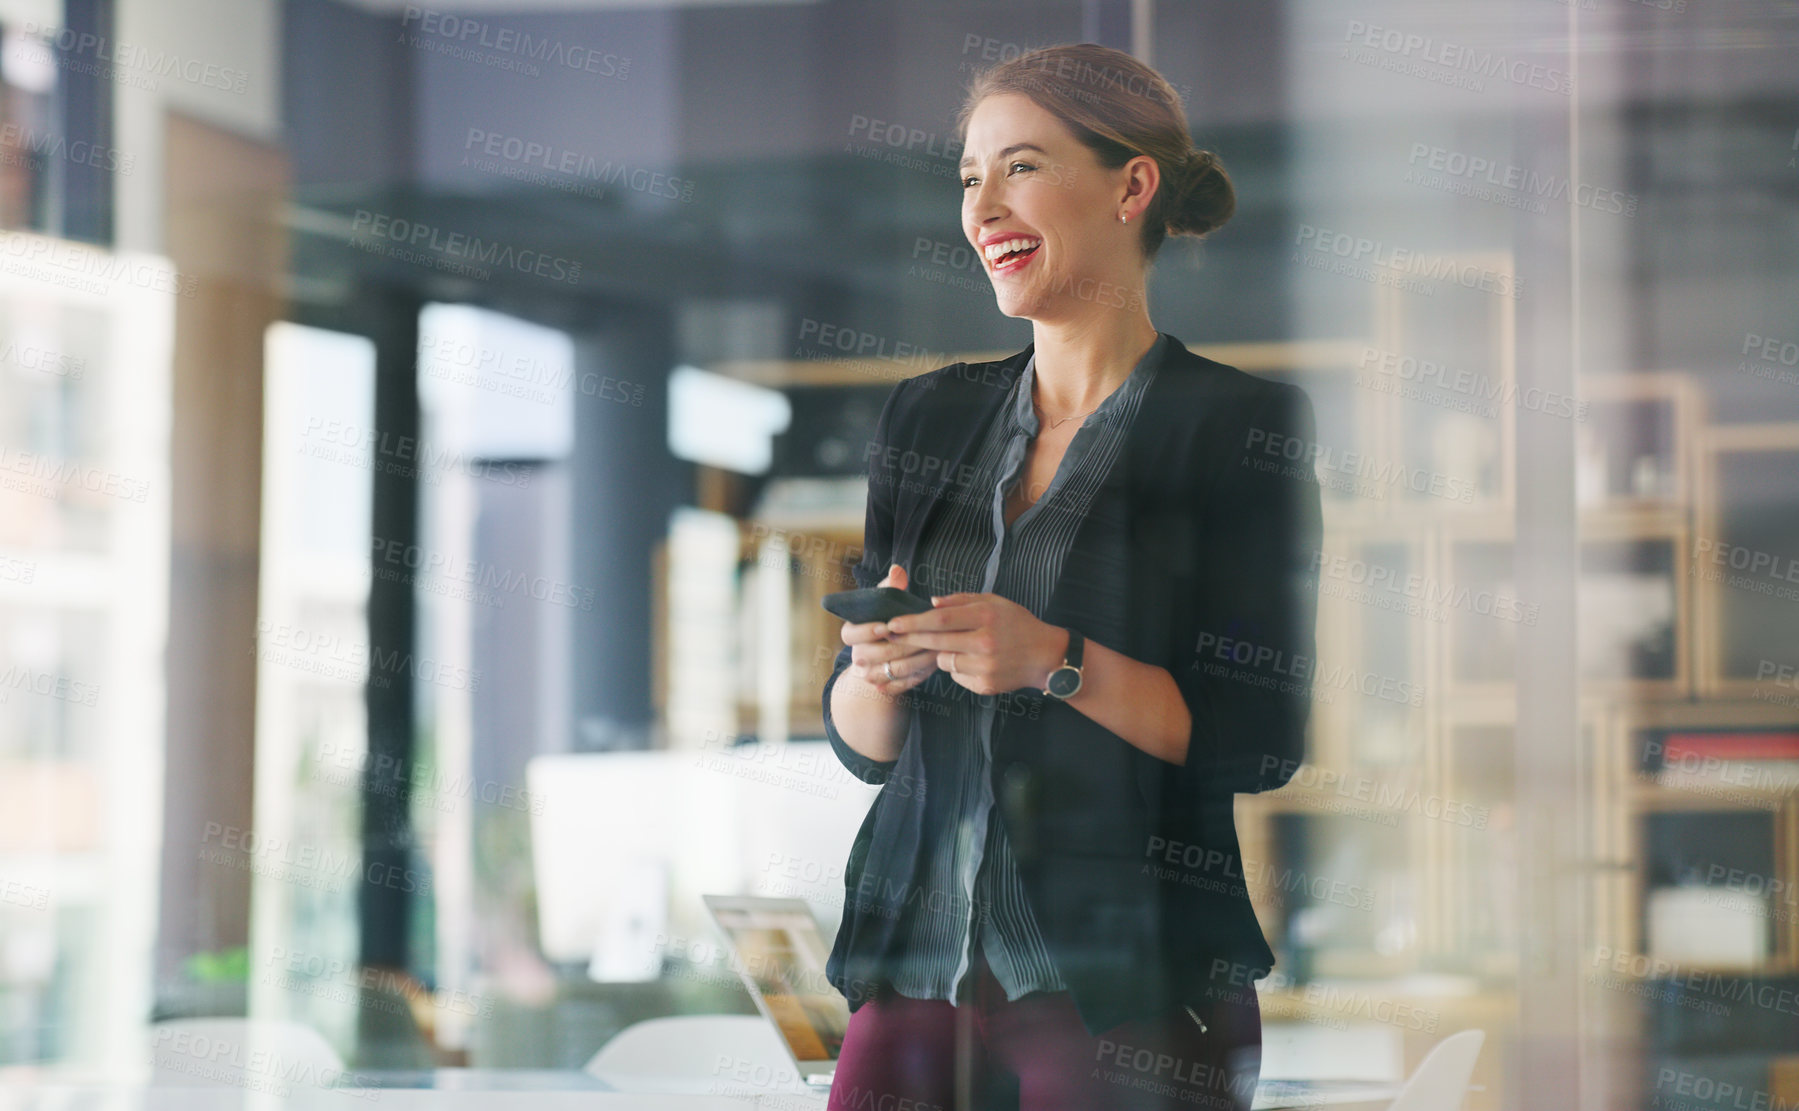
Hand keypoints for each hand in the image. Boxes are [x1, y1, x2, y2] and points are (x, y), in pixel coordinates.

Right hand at [840, 564, 939, 696]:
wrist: (887, 656)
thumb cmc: (888, 620)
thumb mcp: (886, 603)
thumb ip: (890, 587)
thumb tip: (897, 570)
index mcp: (852, 632)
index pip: (851, 634)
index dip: (866, 631)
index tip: (885, 626)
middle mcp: (858, 655)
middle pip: (876, 654)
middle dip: (902, 644)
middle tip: (924, 636)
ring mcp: (871, 673)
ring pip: (893, 670)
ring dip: (916, 659)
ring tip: (936, 647)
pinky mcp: (886, 687)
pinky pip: (903, 684)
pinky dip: (920, 674)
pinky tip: (935, 663)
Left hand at [886, 592, 1064, 696]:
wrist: (1045, 656)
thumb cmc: (1018, 624)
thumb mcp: (995, 602)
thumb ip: (962, 601)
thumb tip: (931, 603)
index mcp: (987, 616)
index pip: (940, 619)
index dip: (913, 621)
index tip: (893, 622)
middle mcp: (985, 642)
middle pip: (936, 641)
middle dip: (910, 638)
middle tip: (892, 635)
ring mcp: (985, 666)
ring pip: (944, 661)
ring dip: (941, 653)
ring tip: (957, 645)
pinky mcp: (985, 685)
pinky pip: (957, 676)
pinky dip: (958, 667)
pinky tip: (973, 661)